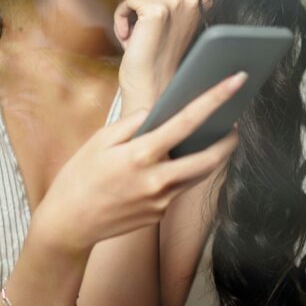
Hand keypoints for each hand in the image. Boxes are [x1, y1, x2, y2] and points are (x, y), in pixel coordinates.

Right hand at [37, 70, 243, 253]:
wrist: (69, 224)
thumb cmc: (79, 178)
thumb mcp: (98, 141)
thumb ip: (131, 124)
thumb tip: (156, 114)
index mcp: (139, 155)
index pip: (186, 122)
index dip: (214, 99)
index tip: (235, 82)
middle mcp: (156, 180)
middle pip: (210, 158)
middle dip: (229, 140)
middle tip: (235, 126)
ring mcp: (160, 200)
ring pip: (199, 175)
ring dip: (212, 158)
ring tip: (214, 141)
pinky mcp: (159, 214)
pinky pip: (179, 189)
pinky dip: (183, 173)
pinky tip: (175, 164)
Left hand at [114, 0, 212, 114]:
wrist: (151, 86)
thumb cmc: (158, 56)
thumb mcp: (170, 22)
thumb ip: (169, 1)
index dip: (153, 10)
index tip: (156, 32)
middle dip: (141, 15)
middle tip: (146, 39)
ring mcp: (175, 3)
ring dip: (131, 19)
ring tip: (139, 40)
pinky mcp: (156, 10)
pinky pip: (126, 2)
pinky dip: (120, 19)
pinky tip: (128, 39)